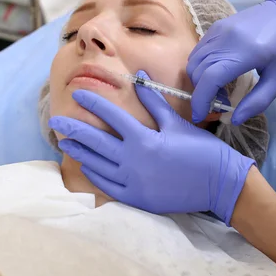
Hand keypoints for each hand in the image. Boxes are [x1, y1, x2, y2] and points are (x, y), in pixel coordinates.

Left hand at [49, 71, 254, 224]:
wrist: (220, 185)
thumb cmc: (202, 151)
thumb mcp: (177, 123)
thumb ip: (154, 102)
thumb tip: (139, 76)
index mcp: (143, 139)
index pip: (110, 116)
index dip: (92, 102)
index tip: (77, 94)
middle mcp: (133, 161)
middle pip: (95, 142)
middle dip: (73, 129)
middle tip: (55, 121)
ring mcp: (133, 182)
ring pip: (97, 165)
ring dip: (80, 152)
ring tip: (65, 143)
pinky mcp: (137, 199)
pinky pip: (108, 187)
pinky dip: (95, 175)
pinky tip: (86, 167)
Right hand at [187, 0, 275, 124]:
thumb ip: (257, 101)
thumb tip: (234, 119)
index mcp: (245, 53)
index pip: (210, 79)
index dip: (201, 100)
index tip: (201, 116)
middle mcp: (226, 39)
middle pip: (198, 72)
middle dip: (201, 94)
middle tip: (219, 103)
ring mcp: (218, 30)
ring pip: (194, 62)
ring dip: (200, 80)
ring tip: (219, 89)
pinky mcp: (216, 27)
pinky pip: (198, 51)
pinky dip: (200, 67)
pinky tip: (217, 72)